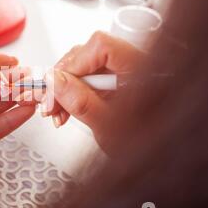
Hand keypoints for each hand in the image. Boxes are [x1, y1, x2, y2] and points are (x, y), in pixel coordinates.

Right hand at [43, 32, 145, 147]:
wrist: (156, 161)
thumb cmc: (145, 145)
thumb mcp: (108, 127)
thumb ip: (81, 102)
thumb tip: (55, 80)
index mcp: (143, 69)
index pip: (102, 46)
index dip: (75, 63)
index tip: (58, 84)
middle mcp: (134, 65)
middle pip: (88, 54)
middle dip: (63, 79)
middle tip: (51, 101)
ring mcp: (123, 73)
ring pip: (84, 67)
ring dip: (64, 89)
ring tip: (56, 111)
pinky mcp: (114, 83)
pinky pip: (87, 79)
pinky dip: (72, 94)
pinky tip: (65, 111)